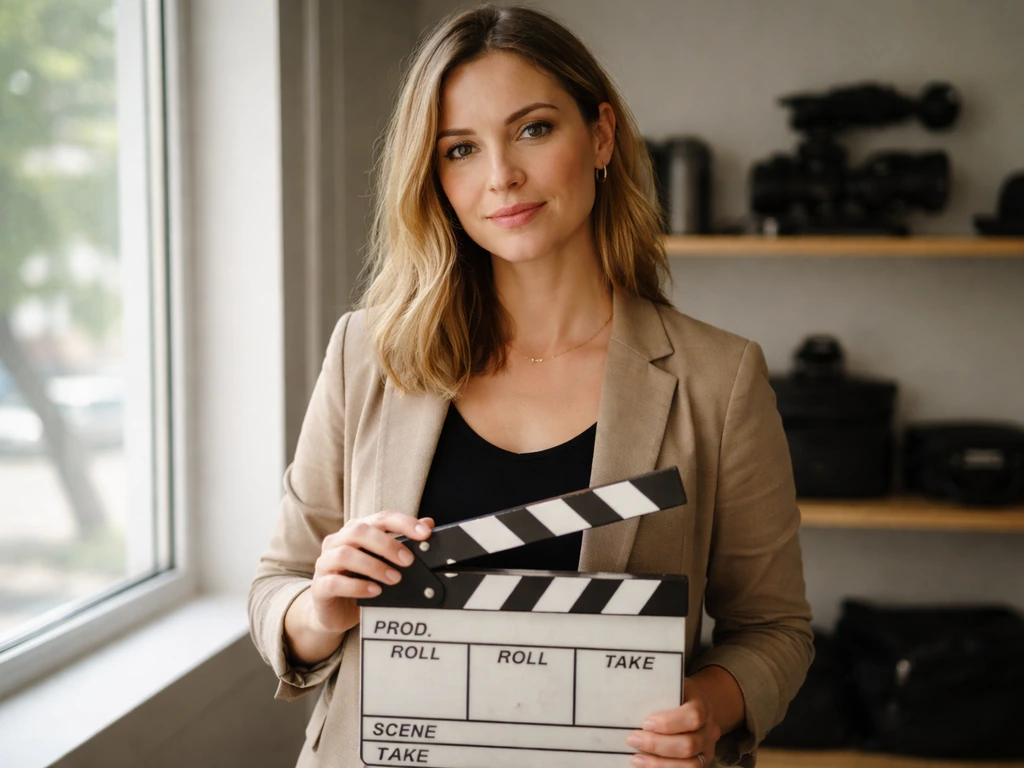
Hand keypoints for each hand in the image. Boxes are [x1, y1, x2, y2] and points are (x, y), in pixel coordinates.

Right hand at [307, 511, 434, 635]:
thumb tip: (428, 524)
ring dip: (374, 566)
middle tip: (408, 560)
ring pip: (345, 554)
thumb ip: (402, 542)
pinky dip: (357, 586)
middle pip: (360, 531)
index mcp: (356, 530)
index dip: (404, 523)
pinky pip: (334, 582)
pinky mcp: (319, 586)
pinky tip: (374, 592)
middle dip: (387, 544)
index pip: (381, 518)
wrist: (333, 611)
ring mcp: (325, 562)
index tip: (424, 534)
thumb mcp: (383, 561)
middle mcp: (338, 541)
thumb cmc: (359, 581)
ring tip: (394, 579)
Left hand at [626, 676, 721, 766]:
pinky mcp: (701, 763)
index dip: (670, 722)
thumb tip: (628, 700)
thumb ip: (656, 693)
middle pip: (689, 744)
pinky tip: (646, 766)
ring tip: (636, 758)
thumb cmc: (673, 696)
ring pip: (691, 764)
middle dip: (658, 745)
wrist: (691, 706)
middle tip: (632, 739)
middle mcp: (709, 730)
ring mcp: (707, 750)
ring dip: (660, 764)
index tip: (646, 723)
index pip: (693, 715)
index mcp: (702, 706)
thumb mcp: (668, 687)